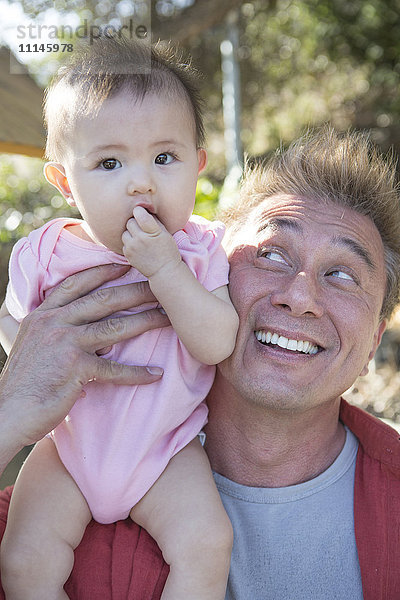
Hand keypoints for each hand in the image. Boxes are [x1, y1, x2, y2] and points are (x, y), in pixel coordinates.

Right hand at [0, 264, 168, 464]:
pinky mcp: (75, 368)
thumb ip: (51, 329)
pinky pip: (114, 369)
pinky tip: (156, 374)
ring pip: (114, 327)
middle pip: (104, 299)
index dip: (103, 271)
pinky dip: (137, 373)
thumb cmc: (22, 383)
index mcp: (44, 314)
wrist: (7, 413)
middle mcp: (54, 322)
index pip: (77, 283)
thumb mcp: (31, 344)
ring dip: (146, 321)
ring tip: (169, 318)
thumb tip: (75, 325)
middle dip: (136, 290)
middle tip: (160, 285)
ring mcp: (65, 343)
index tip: (126, 265)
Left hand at [122, 206, 181, 278]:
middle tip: (143, 229)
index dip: (139, 211)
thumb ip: (154, 220)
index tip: (142, 213)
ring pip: (125, 232)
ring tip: (140, 238)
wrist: (164, 271)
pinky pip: (124, 242)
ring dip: (131, 233)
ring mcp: (132, 247)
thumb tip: (143, 210)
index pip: (139, 213)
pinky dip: (129, 243)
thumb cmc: (167, 250)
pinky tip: (138, 246)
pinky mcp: (127, 254)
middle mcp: (140, 239)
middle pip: (130, 222)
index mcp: (152, 232)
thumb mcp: (166, 233)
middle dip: (135, 223)